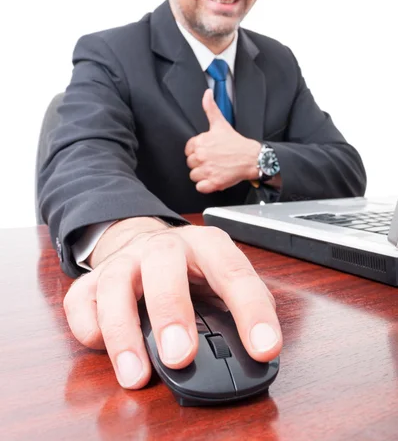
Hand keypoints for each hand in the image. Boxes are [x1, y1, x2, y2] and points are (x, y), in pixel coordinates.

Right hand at [63, 221, 281, 389]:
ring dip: (124, 331)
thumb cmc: (190, 270)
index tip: (263, 348)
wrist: (143, 242)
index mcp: (205, 245)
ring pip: (115, 284)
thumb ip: (236, 310)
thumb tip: (255, 353)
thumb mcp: (221, 281)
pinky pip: (81, 302)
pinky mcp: (92, 280)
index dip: (250, 310)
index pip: (233, 271)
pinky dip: (91, 329)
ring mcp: (124, 261)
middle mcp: (163, 247)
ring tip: (136, 375)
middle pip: (164, 265)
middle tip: (180, 357)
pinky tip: (105, 348)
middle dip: (171, 310)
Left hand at [185, 88, 260, 192]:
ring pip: (194, 176)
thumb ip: (210, 108)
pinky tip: (215, 178)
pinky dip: (206, 185)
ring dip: (203, 175)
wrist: (251, 157)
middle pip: (190, 164)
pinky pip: (200, 187)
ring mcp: (206, 170)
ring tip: (215, 169)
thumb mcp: (220, 123)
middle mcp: (201, 156)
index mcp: (200, 142)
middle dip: (200, 163)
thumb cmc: (236, 142)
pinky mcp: (213, 183)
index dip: (198, 151)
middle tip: (214, 160)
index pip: (188, 150)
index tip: (208, 151)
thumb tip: (207, 93)